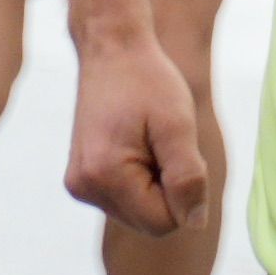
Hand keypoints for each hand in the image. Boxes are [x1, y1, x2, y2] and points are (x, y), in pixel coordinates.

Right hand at [66, 32, 220, 238]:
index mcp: (104, 176)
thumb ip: (188, 177)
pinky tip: (135, 145)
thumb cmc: (148, 82)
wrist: (111, 51)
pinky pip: (126, 200)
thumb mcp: (178, 126)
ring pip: (140, 213)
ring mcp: (80, 186)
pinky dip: (141, 179)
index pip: (163, 223)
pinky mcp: (82, 180)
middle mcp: (84, 188)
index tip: (174, 150)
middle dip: (168, 189)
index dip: (184, 193)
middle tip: (162, 143)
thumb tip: (195, 223)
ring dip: (155, 183)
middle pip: (150, 222)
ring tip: (147, 141)